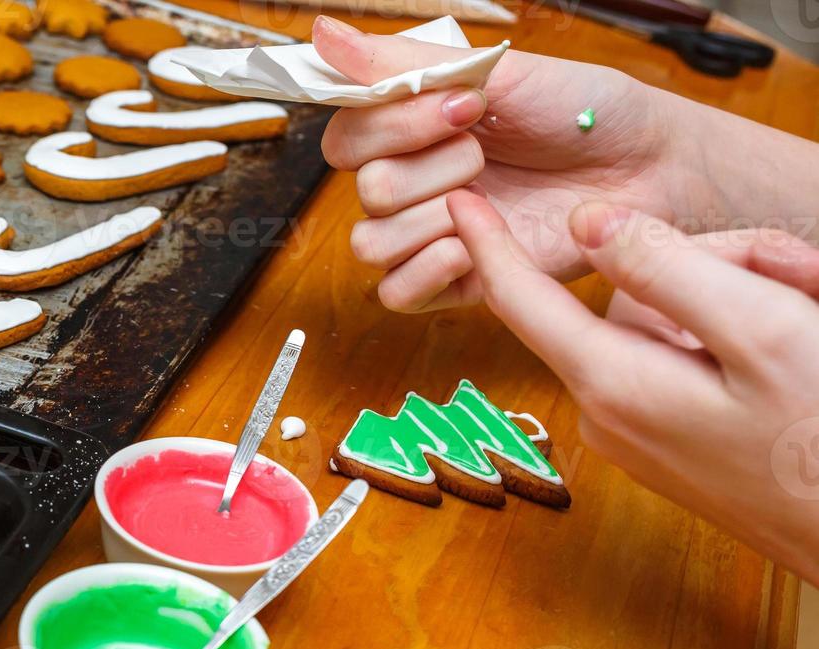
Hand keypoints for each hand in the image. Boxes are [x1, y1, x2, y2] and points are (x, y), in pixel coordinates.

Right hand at [312, 18, 804, 313]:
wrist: (649, 168)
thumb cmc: (584, 111)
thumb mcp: (497, 70)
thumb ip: (403, 61)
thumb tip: (322, 31)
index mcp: (411, 129)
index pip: (345, 137)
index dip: (394, 127)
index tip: (463, 107)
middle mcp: (414, 183)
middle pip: (365, 189)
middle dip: (432, 167)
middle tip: (489, 151)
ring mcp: (432, 234)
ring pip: (371, 243)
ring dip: (433, 217)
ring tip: (490, 201)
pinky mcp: (456, 281)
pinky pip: (396, 294)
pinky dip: (427, 270)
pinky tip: (474, 245)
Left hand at [448, 189, 818, 583]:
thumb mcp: (760, 331)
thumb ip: (666, 269)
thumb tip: (586, 224)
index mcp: (613, 386)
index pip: (522, 301)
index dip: (487, 244)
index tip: (455, 201)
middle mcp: (610, 411)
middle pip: (632, 294)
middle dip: (715, 263)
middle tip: (801, 275)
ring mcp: (641, 429)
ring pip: (671, 317)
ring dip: (743, 295)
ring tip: (811, 303)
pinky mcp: (673, 438)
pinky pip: (688, 357)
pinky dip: (740, 334)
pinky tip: (797, 342)